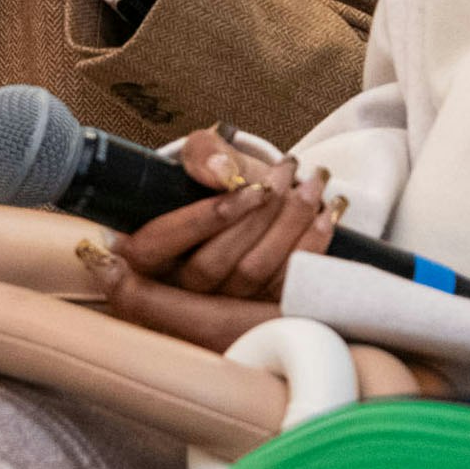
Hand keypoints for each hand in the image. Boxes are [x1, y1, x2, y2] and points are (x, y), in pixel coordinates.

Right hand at [74, 128, 341, 352]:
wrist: (250, 198)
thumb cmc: (221, 178)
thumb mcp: (206, 155)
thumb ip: (203, 153)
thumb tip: (220, 171)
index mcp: (143, 251)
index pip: (157, 245)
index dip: (203, 218)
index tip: (250, 188)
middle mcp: (172, 287)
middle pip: (209, 266)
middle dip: (256, 215)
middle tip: (286, 172)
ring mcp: (214, 308)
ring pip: (249, 275)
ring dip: (288, 224)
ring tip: (312, 183)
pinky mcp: (254, 315)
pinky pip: (281, 289)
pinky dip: (310, 247)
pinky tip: (326, 213)